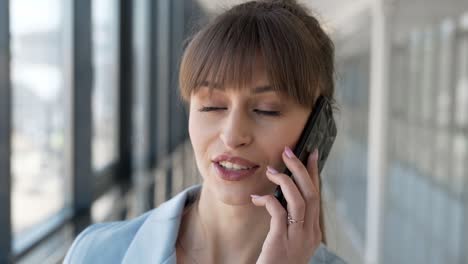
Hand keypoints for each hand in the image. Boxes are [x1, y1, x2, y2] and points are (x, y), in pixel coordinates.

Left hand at [251, 146, 321, 263]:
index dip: (314, 173)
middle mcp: (310, 233)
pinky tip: (257, 197)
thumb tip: (281, 197)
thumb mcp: (290, 240)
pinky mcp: (281, 241)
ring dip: (286, 180)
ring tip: (271, 169)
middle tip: (289, 151)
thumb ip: (290, 221)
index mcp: (313, 232)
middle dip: (301, 169)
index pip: (317, 196)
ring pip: (300, 200)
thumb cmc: (277, 262)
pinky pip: (278, 212)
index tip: (311, 154)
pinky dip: (268, 200)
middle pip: (311, 193)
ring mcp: (297, 238)